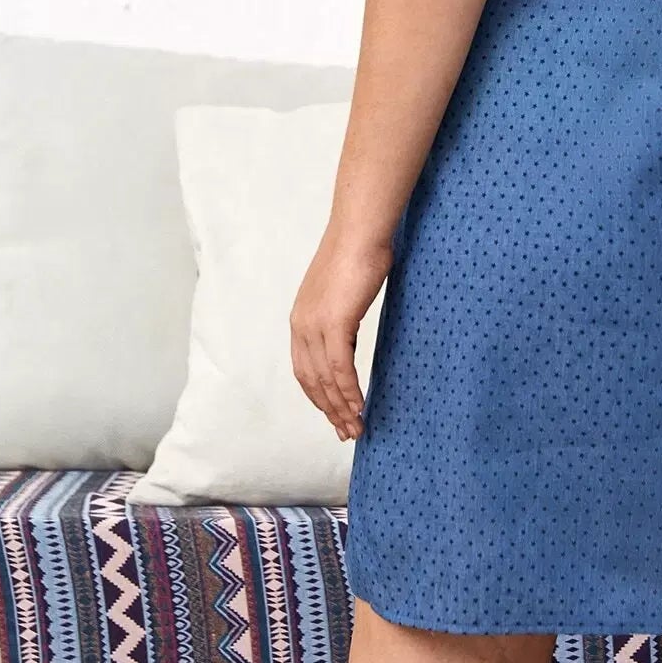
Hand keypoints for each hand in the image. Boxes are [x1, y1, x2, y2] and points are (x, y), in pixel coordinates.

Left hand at [289, 228, 392, 440]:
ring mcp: (315, 325)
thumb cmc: (358, 251)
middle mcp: (301, 326)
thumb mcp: (343, 290)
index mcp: (301, 318)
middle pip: (312, 381)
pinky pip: (341, 368)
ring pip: (325, 379)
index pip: (305, 369)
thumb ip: (341, 313)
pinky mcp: (334, 323)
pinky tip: (359, 406)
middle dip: (329, 410)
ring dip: (341, 407)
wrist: (360, 230)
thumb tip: (349, 330)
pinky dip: (349, 391)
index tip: (336, 414)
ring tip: (356, 427)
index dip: (319, 395)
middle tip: (347, 432)